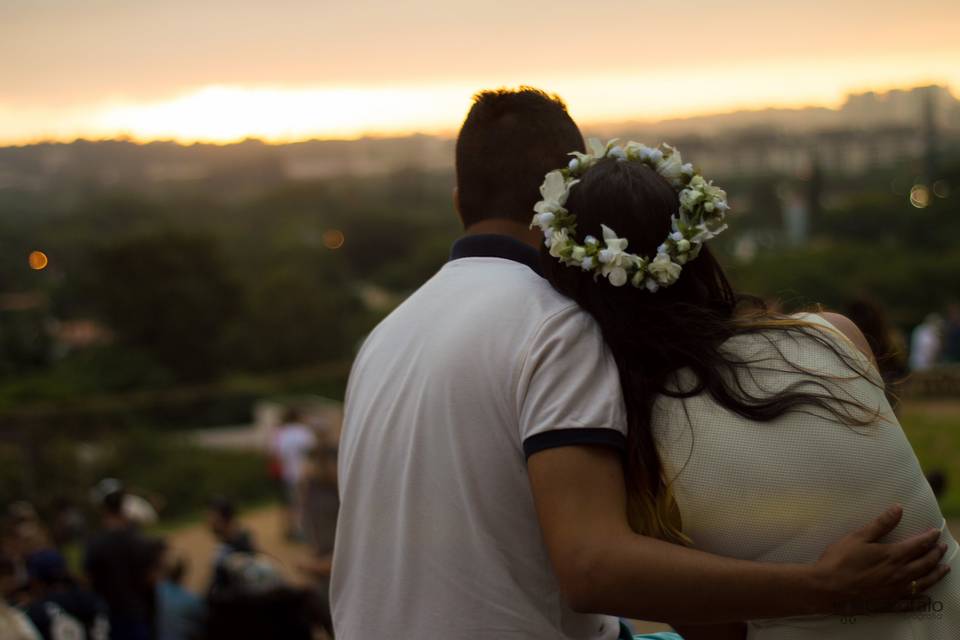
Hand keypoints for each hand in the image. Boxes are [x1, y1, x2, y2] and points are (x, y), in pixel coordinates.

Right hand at [811, 505, 948, 613]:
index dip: (930, 537)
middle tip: (943, 548)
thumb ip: (881, 524)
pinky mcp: (889, 603)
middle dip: (936, 554)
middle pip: (925, 563)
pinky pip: (911, 603)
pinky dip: (922, 601)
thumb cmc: (840, 560)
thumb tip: (898, 508)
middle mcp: (900, 574)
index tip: (936, 532)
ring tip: (944, 569)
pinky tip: (927, 599)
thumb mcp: (858, 537)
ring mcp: (896, 590)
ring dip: (936, 575)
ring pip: (924, 583)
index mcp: (893, 555)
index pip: (918, 545)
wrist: (828, 588)